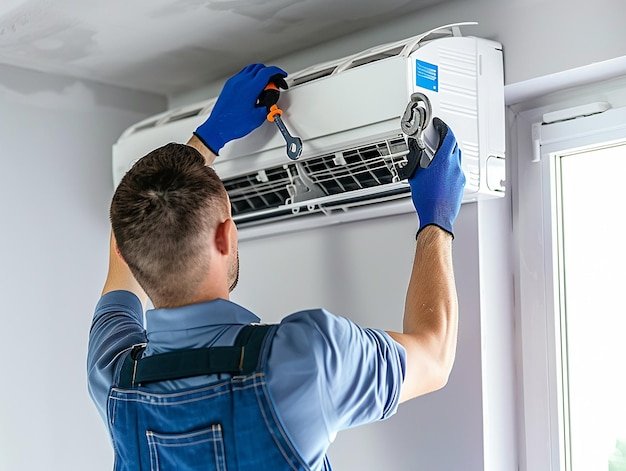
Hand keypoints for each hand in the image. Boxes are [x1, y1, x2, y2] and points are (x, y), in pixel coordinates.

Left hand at [194, 63, 287, 154]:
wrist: (218, 127)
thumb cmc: (233, 124)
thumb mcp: (257, 117)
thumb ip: (267, 107)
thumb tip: (270, 103)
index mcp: (250, 88)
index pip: (267, 72)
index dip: (277, 71)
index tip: (281, 74)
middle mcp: (241, 82)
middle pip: (259, 67)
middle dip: (269, 72)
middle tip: (273, 83)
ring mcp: (234, 82)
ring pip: (250, 69)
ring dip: (259, 73)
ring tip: (264, 85)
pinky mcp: (229, 86)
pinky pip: (242, 74)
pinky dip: (250, 77)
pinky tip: (252, 88)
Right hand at [408, 117, 465, 236]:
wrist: (437, 216)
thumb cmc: (427, 200)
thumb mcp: (416, 176)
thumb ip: (418, 161)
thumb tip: (416, 152)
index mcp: (443, 161)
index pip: (448, 137)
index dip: (444, 128)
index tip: (440, 125)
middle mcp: (454, 167)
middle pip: (455, 146)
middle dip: (447, 139)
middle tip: (439, 137)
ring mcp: (460, 176)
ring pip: (457, 158)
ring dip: (450, 153)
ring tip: (440, 155)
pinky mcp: (461, 185)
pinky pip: (457, 170)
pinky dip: (451, 166)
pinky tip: (442, 172)